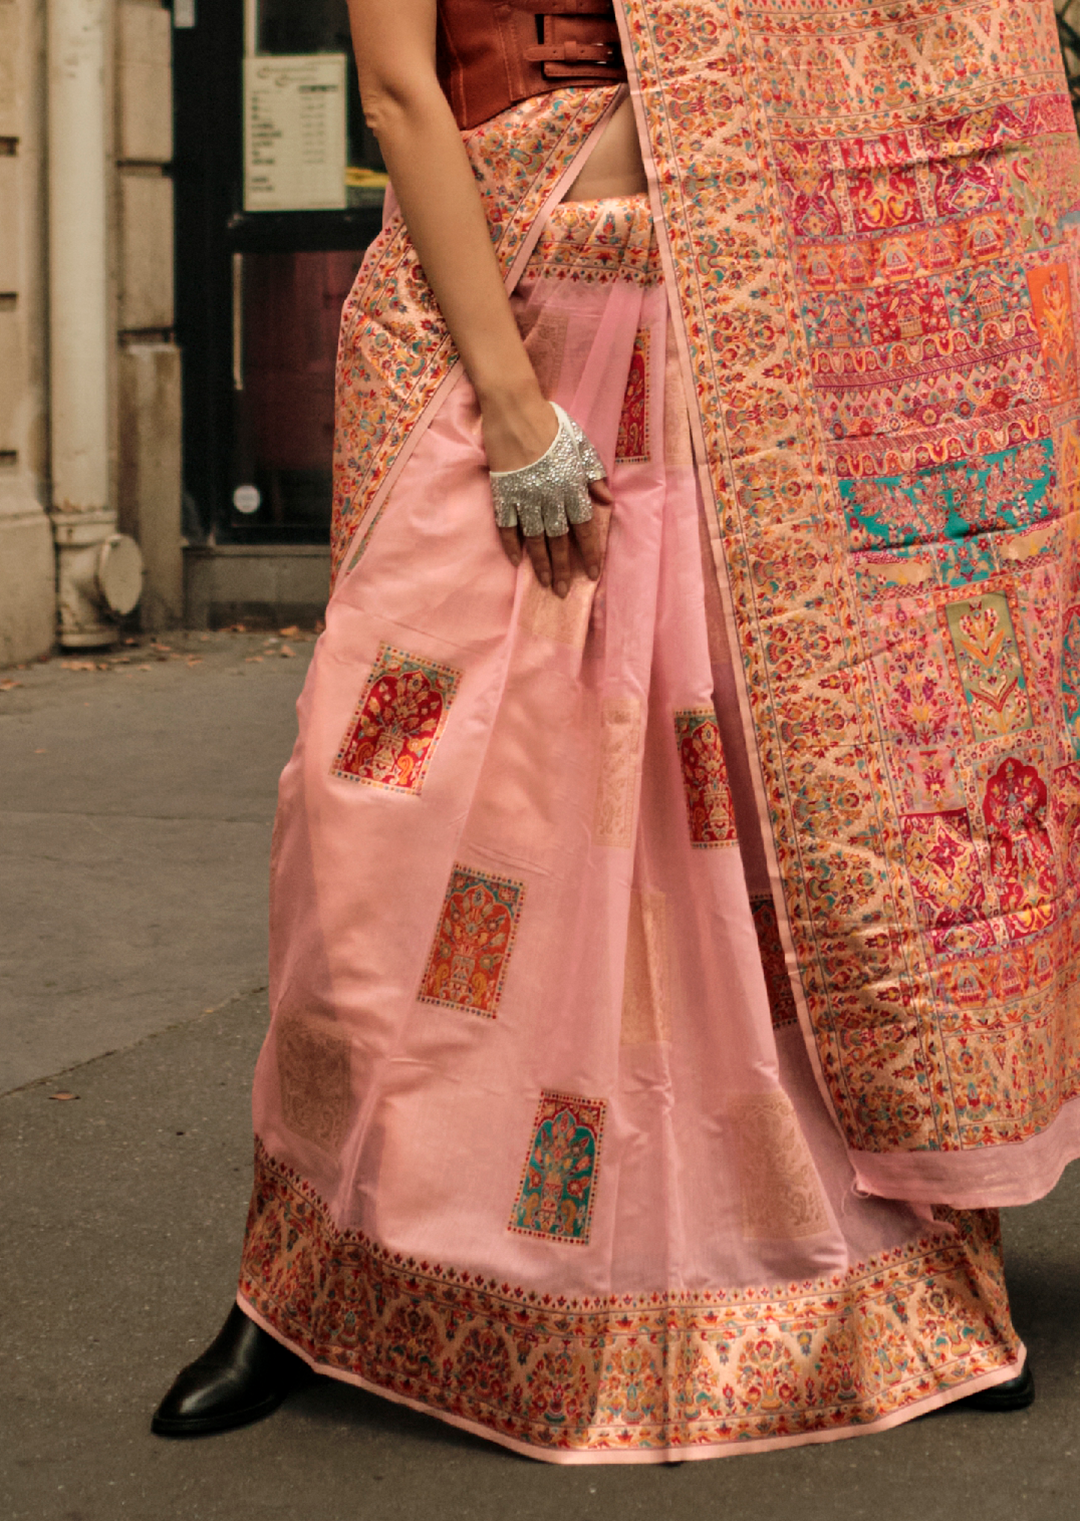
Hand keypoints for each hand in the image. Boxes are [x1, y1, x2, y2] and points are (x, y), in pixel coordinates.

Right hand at [482, 395, 612, 596]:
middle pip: (559, 540)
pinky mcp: (503, 494)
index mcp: (571, 486)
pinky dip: (510, 545)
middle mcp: (549, 497)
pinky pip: (506, 526)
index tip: (592, 574)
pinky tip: (516, 562)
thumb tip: (606, 499)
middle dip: (564, 568)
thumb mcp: (580, 444)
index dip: (589, 553)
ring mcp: (524, 497)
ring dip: (540, 564)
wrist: (514, 409)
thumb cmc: (550, 424)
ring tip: (545, 585)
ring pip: (534, 539)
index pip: (583, 528)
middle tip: (564, 592)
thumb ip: (593, 473)